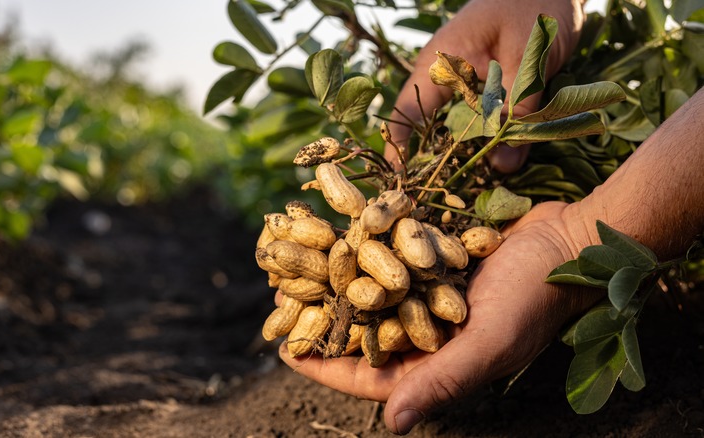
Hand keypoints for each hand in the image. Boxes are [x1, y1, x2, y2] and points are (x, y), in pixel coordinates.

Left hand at [279, 201, 603, 433]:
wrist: (569, 239)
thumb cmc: (536, 296)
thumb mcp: (490, 343)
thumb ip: (441, 380)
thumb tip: (393, 425)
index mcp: (439, 364)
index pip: (371, 376)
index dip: (327, 366)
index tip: (286, 352)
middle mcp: (429, 333)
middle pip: (364, 333)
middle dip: (322, 321)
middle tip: (281, 305)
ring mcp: (430, 295)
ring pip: (370, 295)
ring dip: (336, 283)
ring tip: (298, 269)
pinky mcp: (434, 260)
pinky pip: (388, 261)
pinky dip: (362, 251)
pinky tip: (335, 236)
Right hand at [385, 0, 585, 171]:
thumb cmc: (537, 7)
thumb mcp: (530, 61)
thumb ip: (518, 112)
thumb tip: (502, 167)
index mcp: (442, 61)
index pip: (407, 110)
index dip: (400, 147)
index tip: (400, 182)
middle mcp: (444, 72)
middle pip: (428, 125)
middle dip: (435, 160)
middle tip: (439, 196)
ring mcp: (462, 78)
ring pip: (454, 124)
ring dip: (462, 152)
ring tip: (467, 184)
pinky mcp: (483, 83)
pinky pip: (475, 116)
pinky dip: (483, 138)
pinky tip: (494, 157)